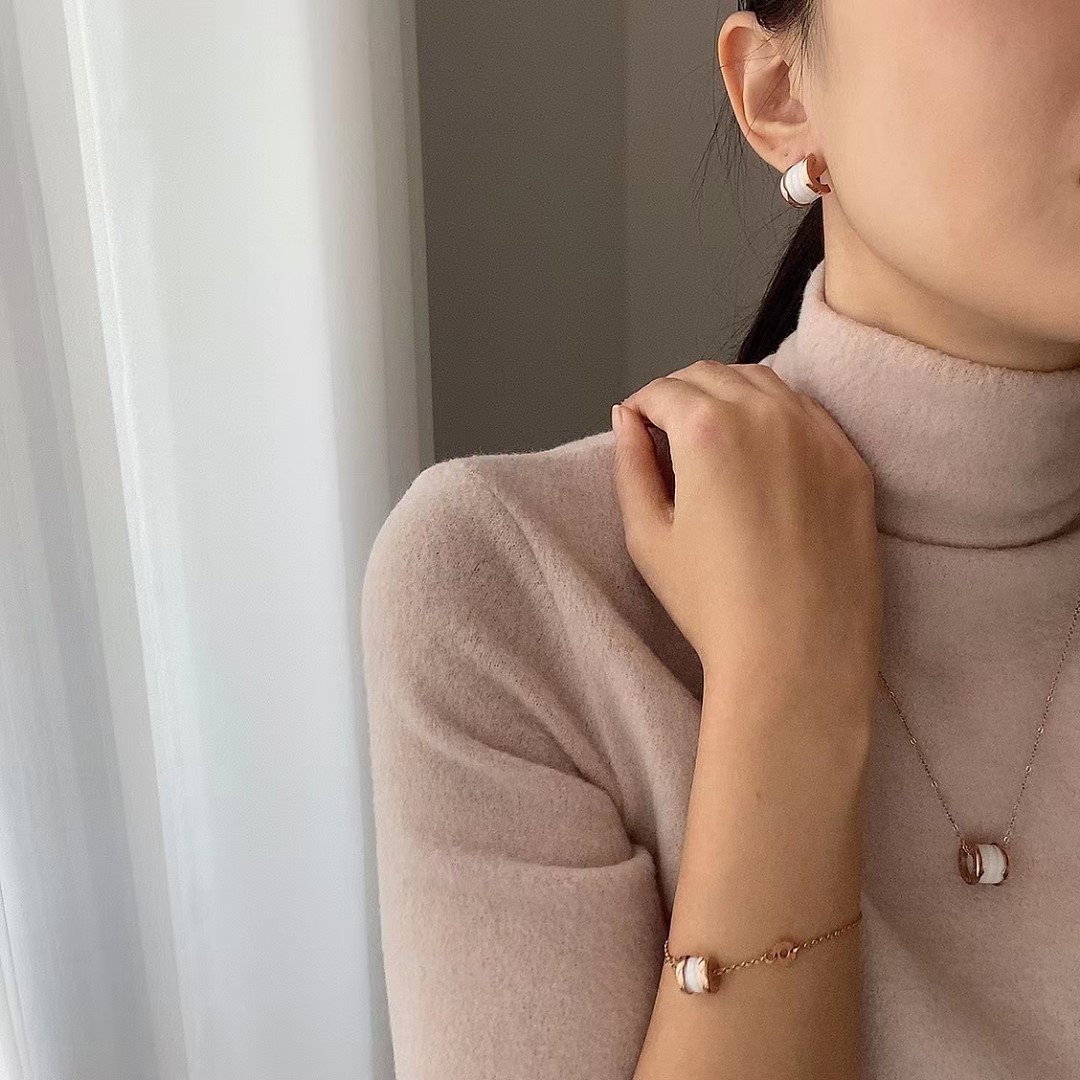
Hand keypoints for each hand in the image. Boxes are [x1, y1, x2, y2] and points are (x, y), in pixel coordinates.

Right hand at [611, 359, 883, 749]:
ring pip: (763, 384)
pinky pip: (808, 414)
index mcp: (707, 429)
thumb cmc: (715, 606)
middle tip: (667, 431)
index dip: (639, 407)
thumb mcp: (648, 536)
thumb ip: (630, 465)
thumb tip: (626, 420)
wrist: (798, 656)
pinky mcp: (851, 460)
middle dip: (680, 394)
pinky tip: (763, 455)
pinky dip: (776, 417)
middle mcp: (767, 415)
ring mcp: (817, 434)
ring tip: (713, 439)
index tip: (635, 428)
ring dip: (729, 396)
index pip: (662, 389)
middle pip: (711, 374)